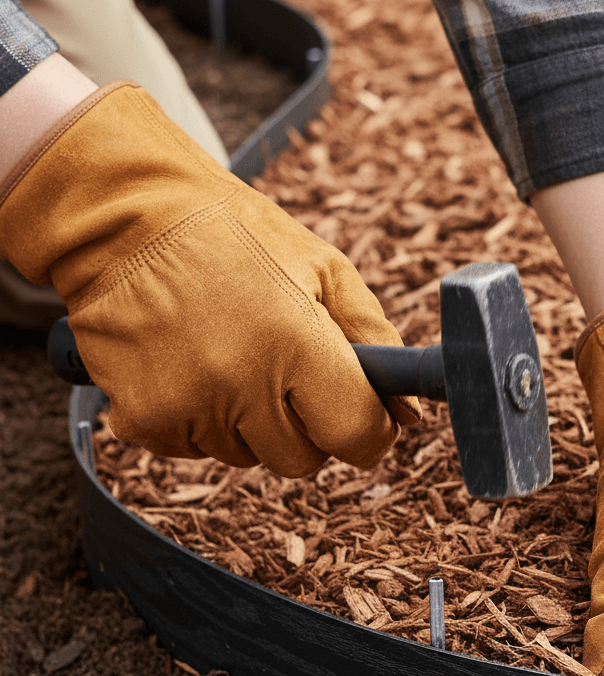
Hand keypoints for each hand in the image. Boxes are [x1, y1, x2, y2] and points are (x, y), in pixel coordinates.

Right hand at [0, 81, 418, 476]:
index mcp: (297, 342)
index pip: (356, 434)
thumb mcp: (324, 268)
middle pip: (303, 459)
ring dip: (251, 422)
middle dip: (308, 426)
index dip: (371, 433)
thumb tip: (408, 413)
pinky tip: (191, 365)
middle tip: (288, 371)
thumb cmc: (235, 235)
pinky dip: (202, 421)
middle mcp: (242, 383)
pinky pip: (197, 451)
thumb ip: (375, 341)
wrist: (122, 216)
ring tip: (230, 353)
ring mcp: (188, 407)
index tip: (368, 420)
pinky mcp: (144, 421)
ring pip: (249, 456)